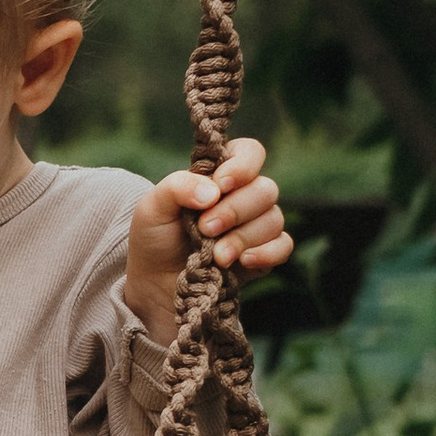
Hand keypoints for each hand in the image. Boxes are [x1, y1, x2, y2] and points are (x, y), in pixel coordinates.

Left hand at [124, 137, 292, 344]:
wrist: (154, 283)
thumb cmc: (154, 238)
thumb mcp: (152, 207)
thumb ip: (178, 187)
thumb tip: (213, 191)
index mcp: (219, 176)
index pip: (250, 152)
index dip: (242, 166)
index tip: (220, 185)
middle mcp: (243, 196)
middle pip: (265, 190)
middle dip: (235, 210)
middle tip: (205, 228)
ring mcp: (255, 226)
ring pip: (274, 219)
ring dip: (243, 237)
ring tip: (216, 256)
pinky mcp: (262, 255)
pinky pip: (283, 246)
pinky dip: (267, 253)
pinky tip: (243, 262)